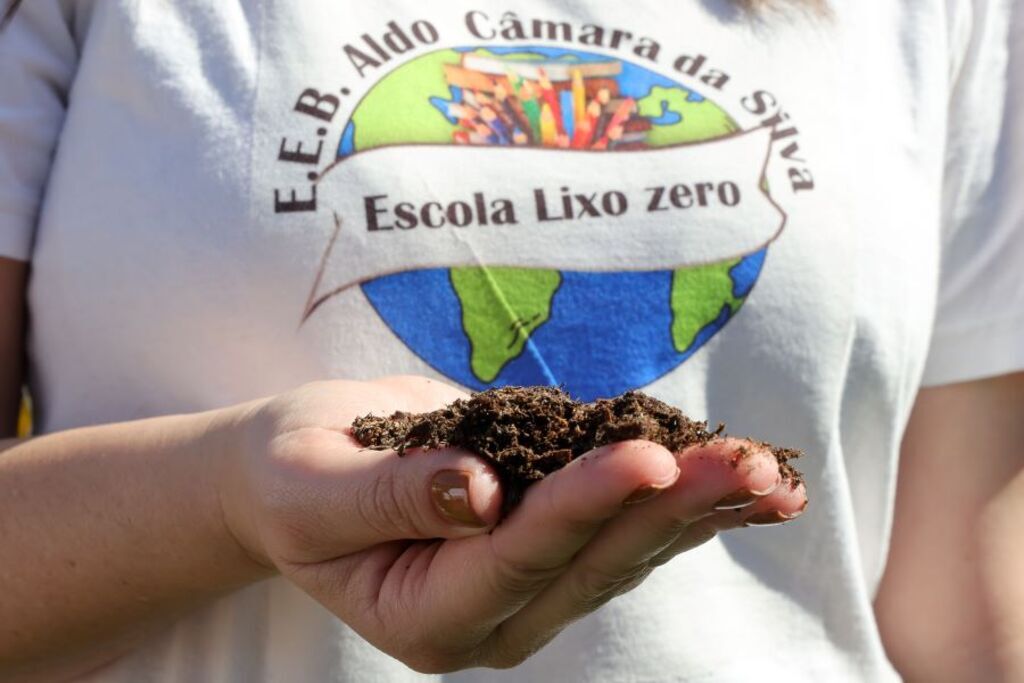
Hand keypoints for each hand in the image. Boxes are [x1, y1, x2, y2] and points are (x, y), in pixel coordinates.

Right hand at [219, 377, 806, 672]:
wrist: (300, 475)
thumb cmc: (290, 477)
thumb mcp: (310, 487)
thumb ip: (391, 496)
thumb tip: (481, 492)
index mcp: (425, 615)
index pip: (518, 557)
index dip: (583, 504)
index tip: (643, 454)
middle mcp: (492, 614)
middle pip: (596, 561)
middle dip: (673, 506)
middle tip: (750, 465)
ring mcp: (529, 585)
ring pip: (629, 549)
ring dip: (702, 507)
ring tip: (777, 475)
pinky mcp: (552, 543)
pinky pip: (628, 525)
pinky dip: (690, 500)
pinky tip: (755, 483)